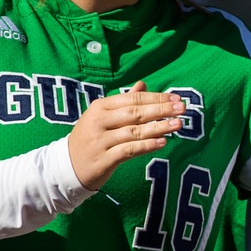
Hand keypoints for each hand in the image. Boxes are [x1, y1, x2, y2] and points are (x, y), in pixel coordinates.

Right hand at [66, 83, 185, 188]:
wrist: (67, 165)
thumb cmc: (92, 137)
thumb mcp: (102, 116)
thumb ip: (124, 101)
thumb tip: (142, 84)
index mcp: (99, 107)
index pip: (132, 99)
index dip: (156, 98)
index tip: (176, 99)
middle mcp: (98, 122)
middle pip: (134, 113)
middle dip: (160, 110)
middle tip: (182, 109)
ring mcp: (100, 141)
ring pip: (134, 132)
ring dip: (158, 127)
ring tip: (178, 124)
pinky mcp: (103, 159)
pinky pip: (129, 150)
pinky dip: (147, 146)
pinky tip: (163, 142)